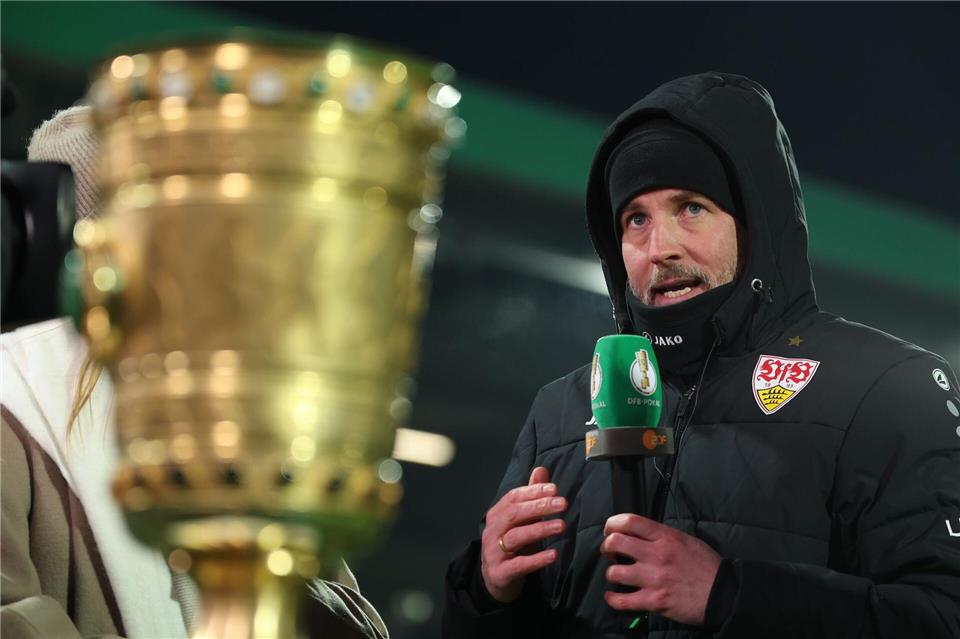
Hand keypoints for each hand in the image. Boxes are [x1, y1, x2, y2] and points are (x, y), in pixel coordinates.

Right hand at [480, 466, 567, 602]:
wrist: (495, 580)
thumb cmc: (512, 546)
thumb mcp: (521, 521)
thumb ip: (531, 497)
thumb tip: (541, 469)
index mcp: (497, 514)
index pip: (513, 498)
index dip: (533, 491)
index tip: (555, 489)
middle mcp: (492, 531)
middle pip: (514, 514)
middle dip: (539, 507)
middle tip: (563, 504)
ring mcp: (493, 552)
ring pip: (516, 537)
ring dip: (540, 529)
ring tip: (562, 526)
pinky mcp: (500, 573)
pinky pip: (519, 564)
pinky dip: (537, 559)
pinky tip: (554, 555)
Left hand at [601, 513, 720, 625]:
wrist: (723, 593)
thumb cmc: (706, 566)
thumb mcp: (686, 540)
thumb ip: (662, 536)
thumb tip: (640, 534)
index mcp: (666, 537)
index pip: (630, 521)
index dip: (612, 523)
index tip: (609, 529)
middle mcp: (657, 555)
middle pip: (616, 543)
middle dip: (606, 546)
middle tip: (608, 551)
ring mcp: (654, 579)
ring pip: (615, 572)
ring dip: (611, 574)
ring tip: (616, 575)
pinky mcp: (654, 601)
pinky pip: (622, 600)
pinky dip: (613, 599)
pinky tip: (612, 597)